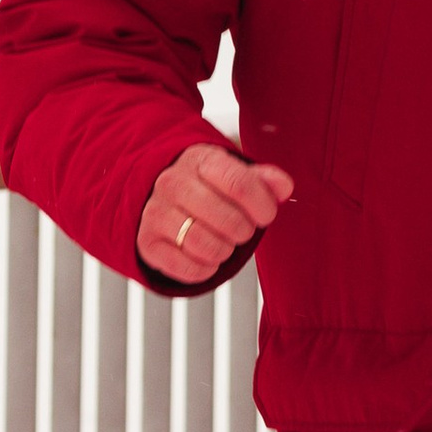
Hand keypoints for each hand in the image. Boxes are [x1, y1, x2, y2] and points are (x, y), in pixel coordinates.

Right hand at [139, 144, 293, 285]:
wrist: (162, 195)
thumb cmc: (208, 185)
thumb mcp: (236, 173)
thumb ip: (264, 179)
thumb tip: (284, 187)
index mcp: (201, 161)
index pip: (240, 184)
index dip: (262, 206)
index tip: (266, 214)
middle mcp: (173, 183)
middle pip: (227, 219)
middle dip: (245, 231)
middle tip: (243, 230)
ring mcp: (156, 213)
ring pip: (204, 245)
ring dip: (224, 251)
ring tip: (225, 243)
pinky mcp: (147, 243)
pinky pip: (185, 268)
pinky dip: (205, 269)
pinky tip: (207, 258)